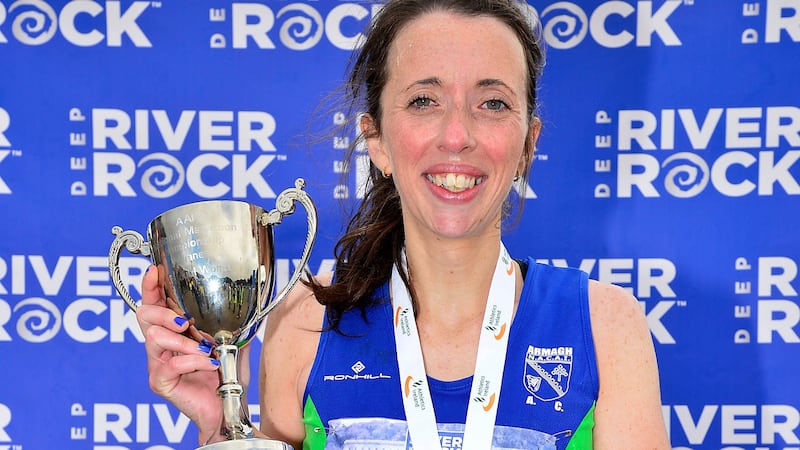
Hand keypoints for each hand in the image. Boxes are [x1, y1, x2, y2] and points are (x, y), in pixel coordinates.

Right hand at [136, 265, 223, 443]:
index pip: (156, 302)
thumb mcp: (232, 341)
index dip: (151, 286)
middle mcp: (161, 344)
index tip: (154, 270)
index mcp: (174, 329)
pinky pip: (169, 364)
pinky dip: (191, 361)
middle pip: (144, 315)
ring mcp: (158, 363)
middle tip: (184, 321)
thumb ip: (231, 322)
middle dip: (164, 313)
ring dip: (182, 341)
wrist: (227, 406)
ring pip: (153, 338)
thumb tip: (244, 299)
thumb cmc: (225, 374)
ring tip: (202, 349)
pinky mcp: (160, 381)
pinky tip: (207, 364)